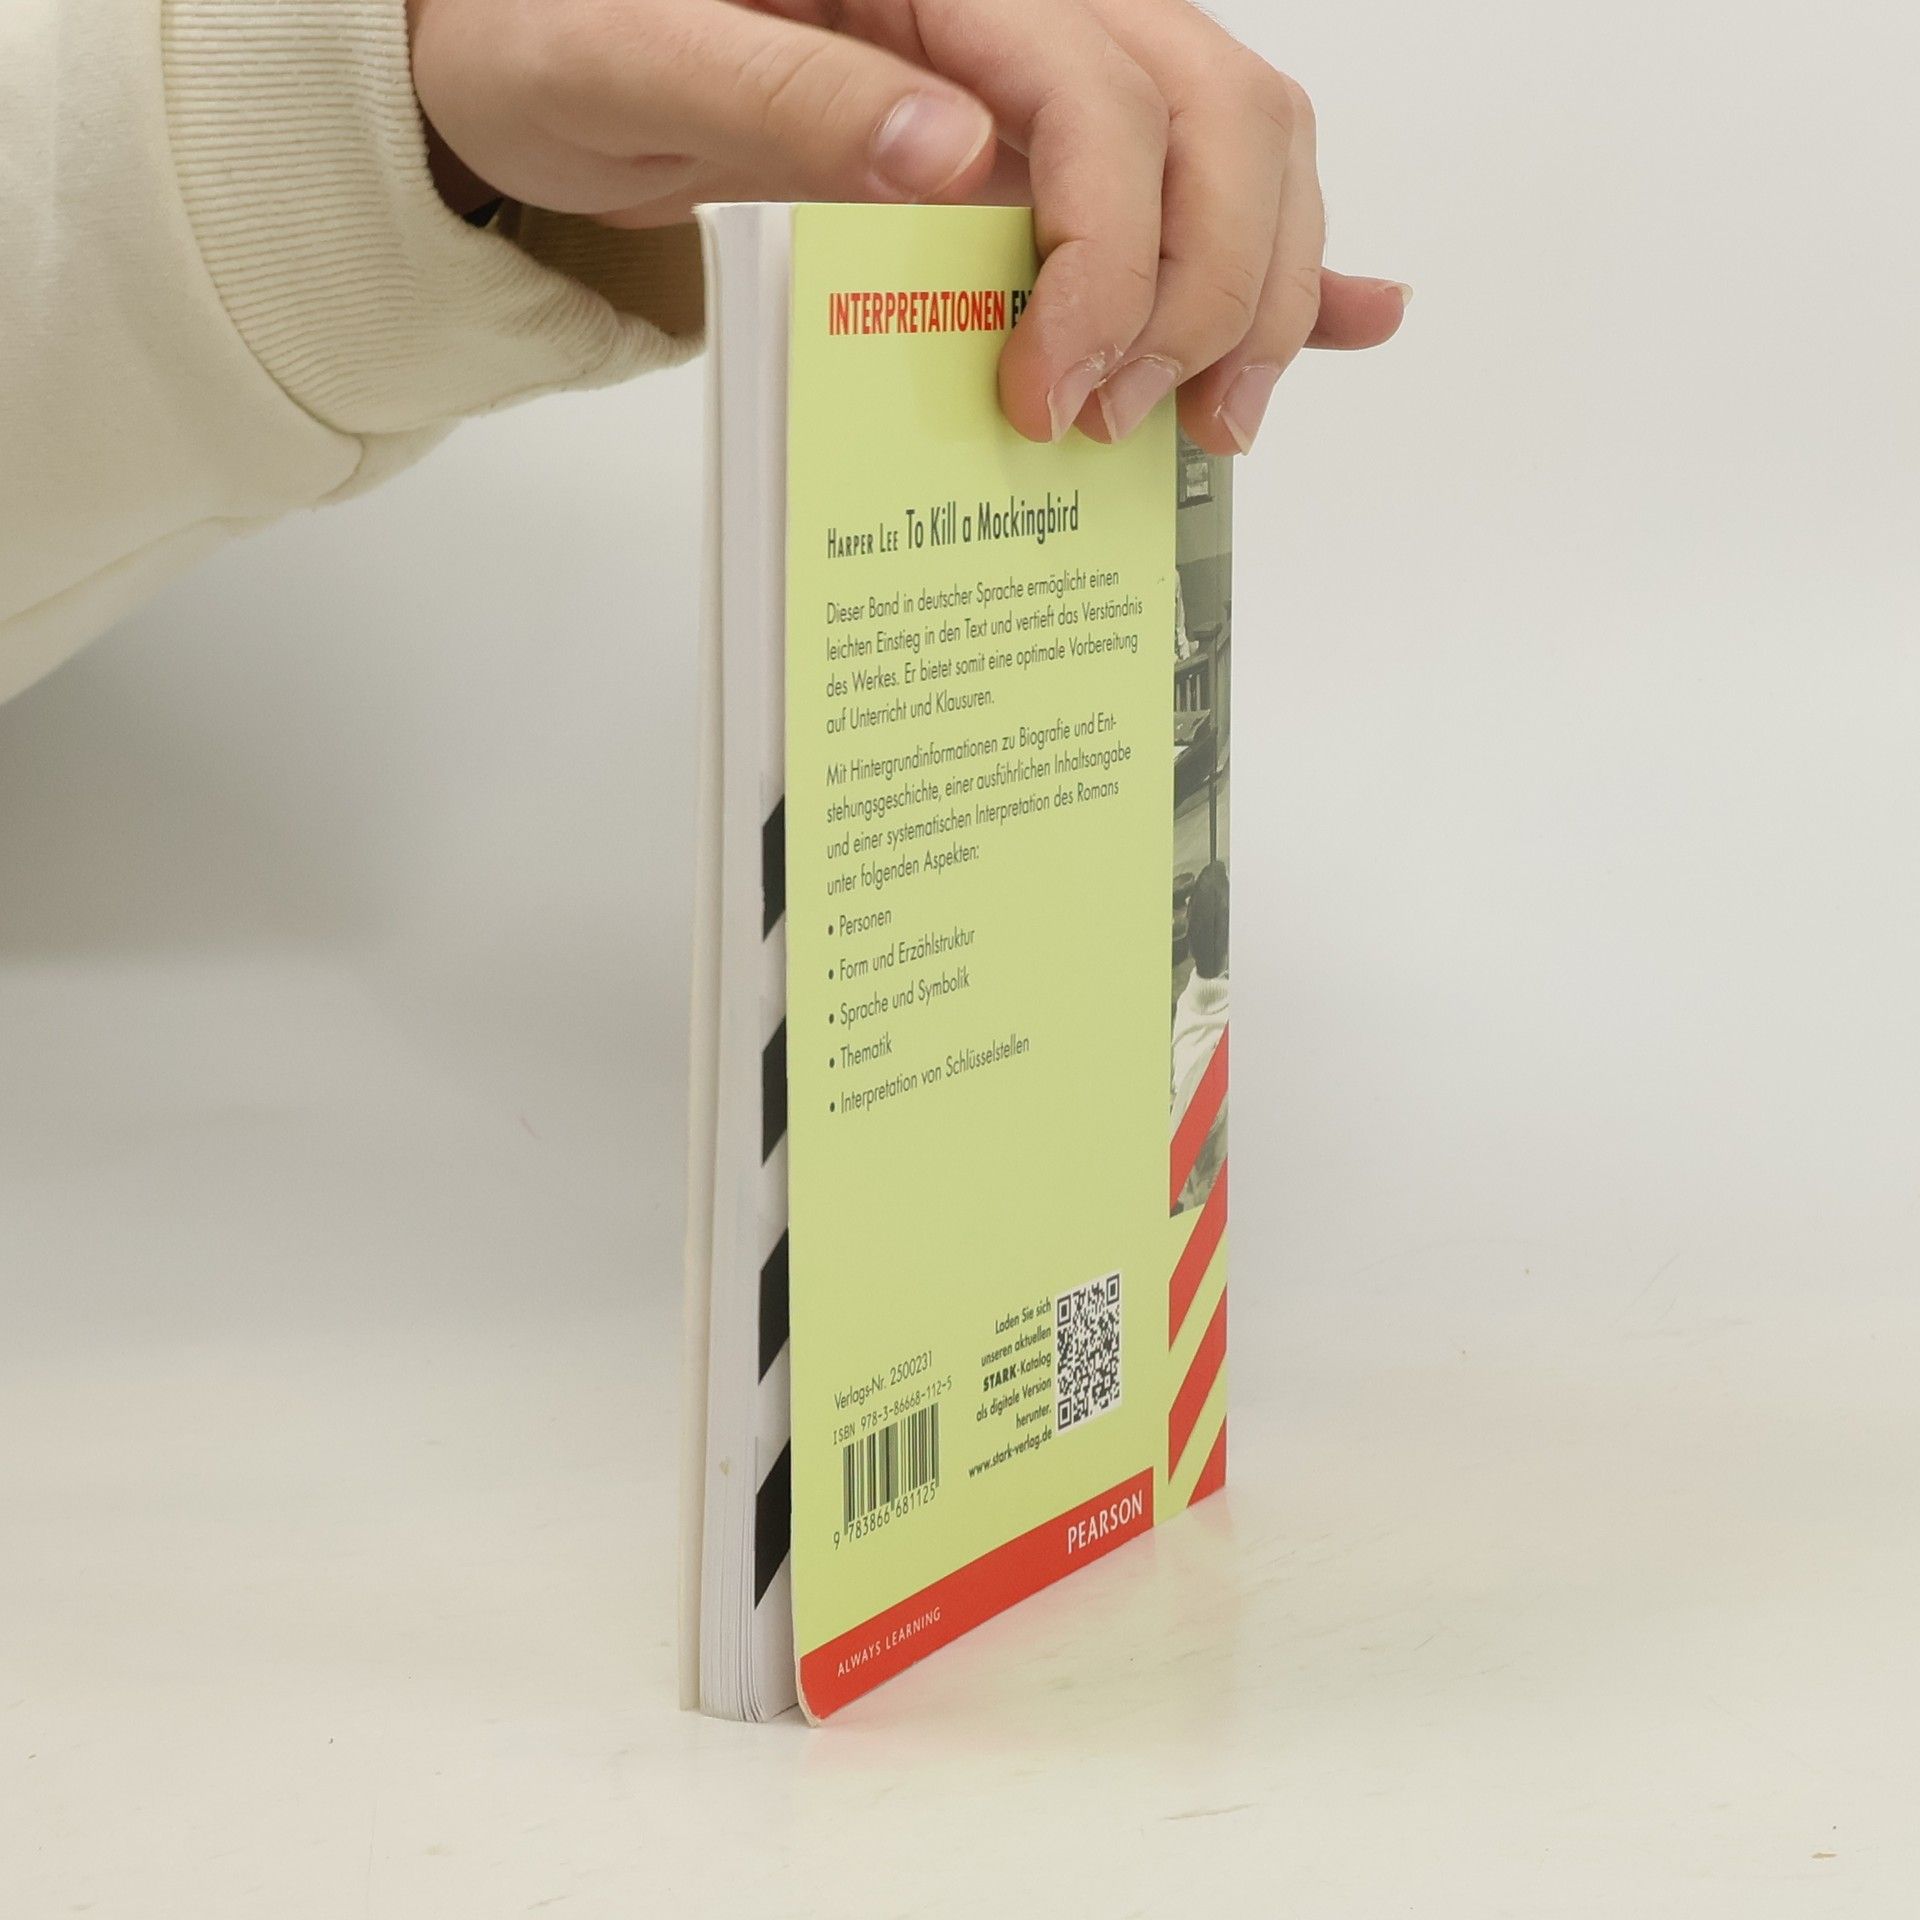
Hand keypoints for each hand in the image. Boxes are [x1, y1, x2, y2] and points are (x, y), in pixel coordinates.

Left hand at [408, 0, 1408, 453]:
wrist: (536, 42)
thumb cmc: (556, 33)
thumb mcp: (627, 57)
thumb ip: (785, 89)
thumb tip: (953, 156)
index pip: (1100, 93)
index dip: (1109, 255)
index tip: (1050, 393)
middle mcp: (1018, 2)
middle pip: (1215, 112)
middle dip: (1207, 286)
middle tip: (1125, 426)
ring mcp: (1042, 63)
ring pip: (1241, 140)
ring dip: (1263, 282)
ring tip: (1217, 417)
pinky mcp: (1036, 133)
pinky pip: (1192, 173)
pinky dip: (1283, 252)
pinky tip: (1347, 314)